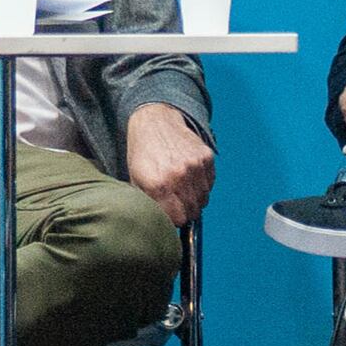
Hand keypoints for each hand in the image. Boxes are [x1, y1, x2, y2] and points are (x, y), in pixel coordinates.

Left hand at [125, 104, 214, 226]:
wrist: (155, 121)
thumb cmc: (143, 152)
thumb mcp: (135, 179)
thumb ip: (148, 204)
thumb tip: (158, 225)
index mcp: (156, 185)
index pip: (176, 220)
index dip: (173, 220)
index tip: (169, 214)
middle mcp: (178, 176)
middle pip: (191, 212)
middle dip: (184, 211)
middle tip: (174, 200)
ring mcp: (194, 166)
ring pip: (203, 200)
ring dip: (194, 198)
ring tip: (181, 185)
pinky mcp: (206, 157)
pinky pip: (210, 184)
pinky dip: (202, 184)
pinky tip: (189, 174)